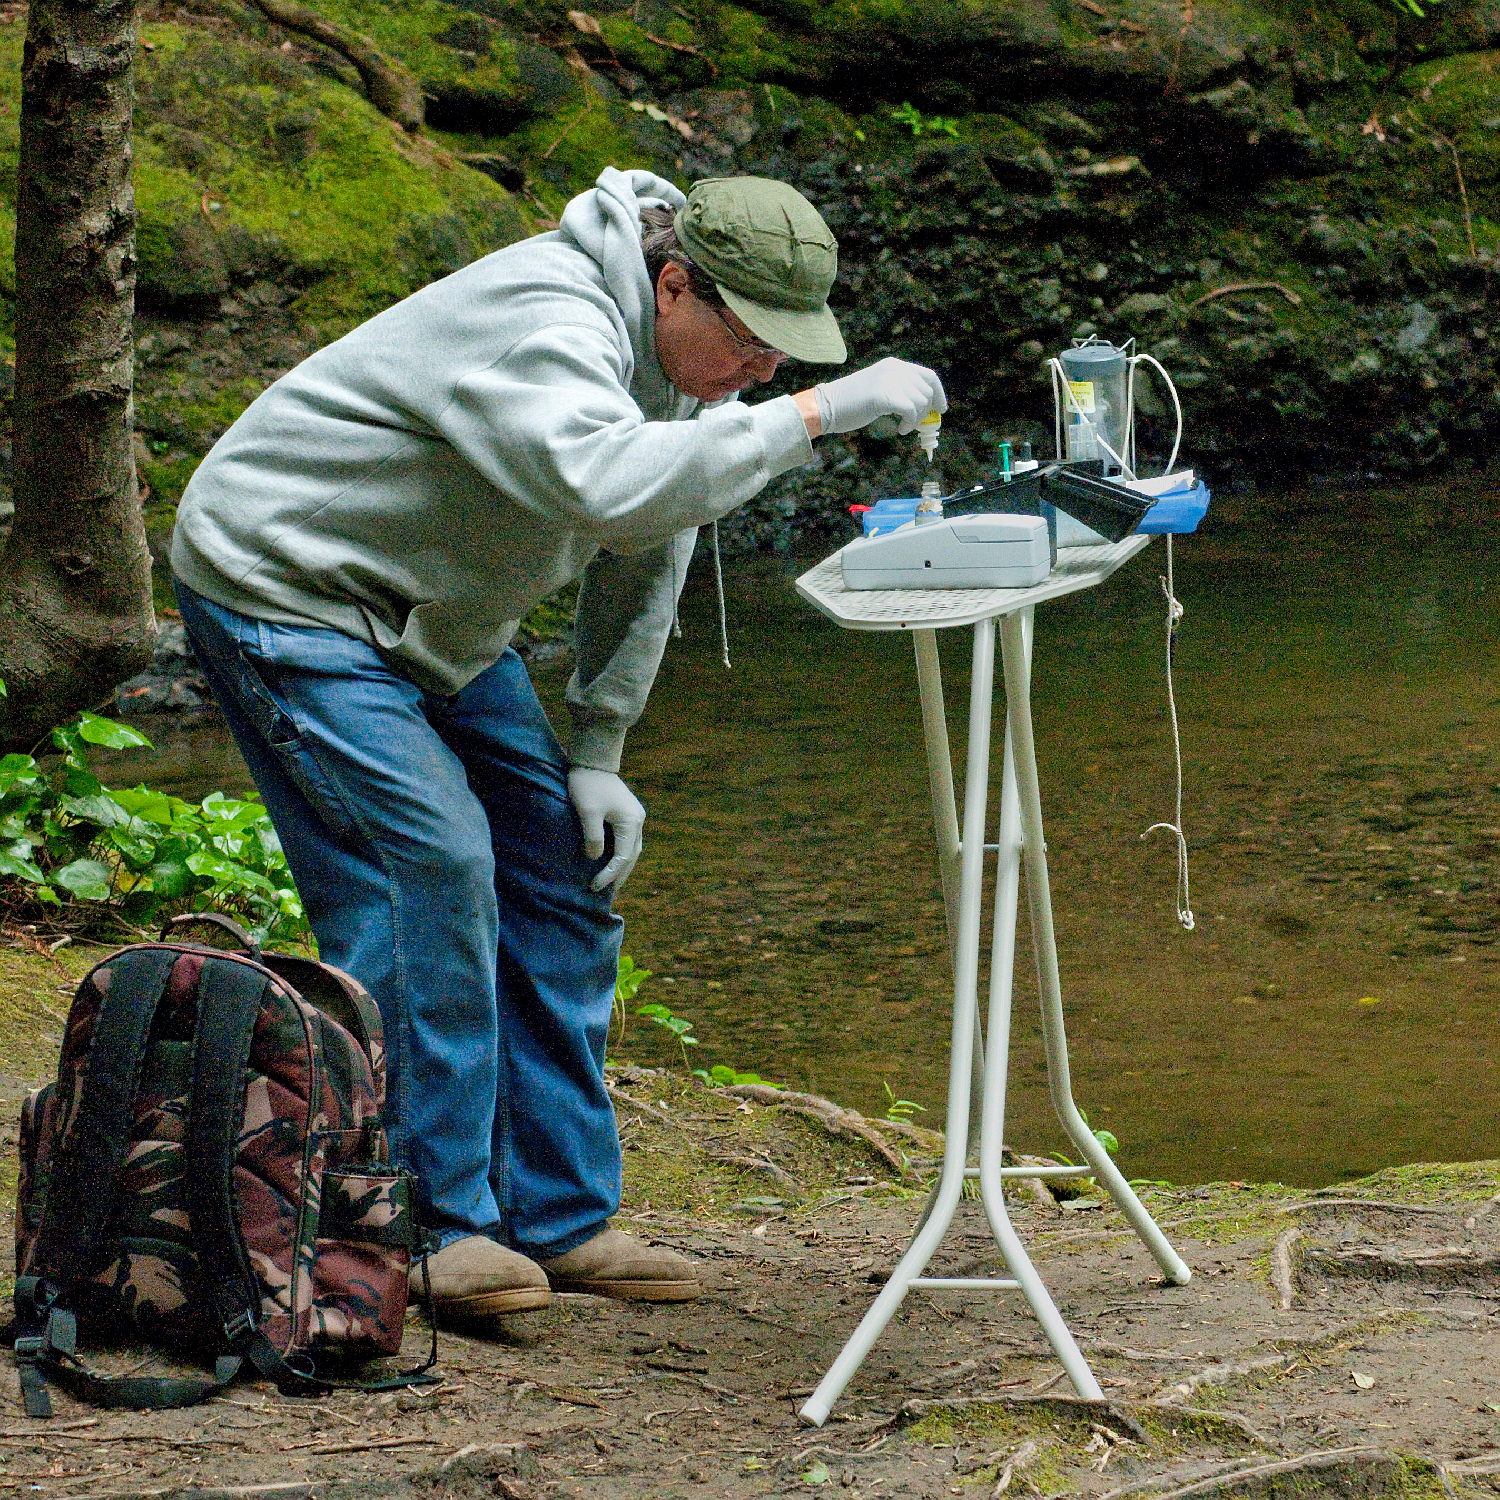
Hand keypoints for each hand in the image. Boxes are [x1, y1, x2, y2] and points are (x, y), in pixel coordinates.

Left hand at [568, 768, 644, 891]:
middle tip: (607, 893)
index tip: (594, 886)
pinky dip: (621, 854)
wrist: (592, 760)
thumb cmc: (588, 785)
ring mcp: (635, 817)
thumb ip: (593, 837)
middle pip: (632, 856)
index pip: (622, 857)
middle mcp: (638, 821)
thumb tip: (595, 858)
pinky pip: (627, 840)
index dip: (609, 874)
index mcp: (631, 822)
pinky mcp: (628, 813)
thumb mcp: (587, 812)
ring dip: (622, 866)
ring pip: (632, 849)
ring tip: (611, 881)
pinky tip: (612, 861)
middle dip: (620, 875)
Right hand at [812, 357, 946, 436]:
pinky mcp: (883, 395)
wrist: (826, 406)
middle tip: (916, 425)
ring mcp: (889, 380)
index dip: (939, 393)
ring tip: (904, 427)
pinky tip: (901, 429)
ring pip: (921, 402)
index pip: (928, 375)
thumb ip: (900, 392)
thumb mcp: (880, 390)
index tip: (941, 409)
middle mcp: (894, 369)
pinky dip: (910, 423)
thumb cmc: (851, 404)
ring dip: (916, 420)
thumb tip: (926, 408)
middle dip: (926, 412)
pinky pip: (911, 411)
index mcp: (894, 365)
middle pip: (927, 391)